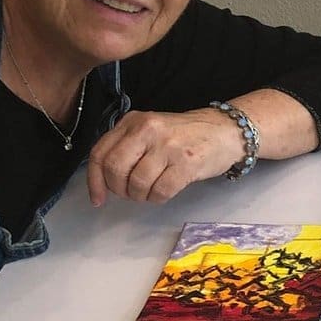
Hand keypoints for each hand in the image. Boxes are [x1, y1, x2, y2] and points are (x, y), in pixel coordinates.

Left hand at [87, 107, 242, 205]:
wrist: (226, 131)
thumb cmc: (186, 136)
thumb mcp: (151, 130)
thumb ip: (127, 146)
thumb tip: (105, 179)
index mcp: (133, 121)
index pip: (100, 153)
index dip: (95, 181)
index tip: (98, 198)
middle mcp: (147, 129)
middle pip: (115, 169)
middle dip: (119, 189)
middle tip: (130, 193)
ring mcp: (168, 146)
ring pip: (138, 183)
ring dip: (141, 196)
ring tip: (150, 192)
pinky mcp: (186, 163)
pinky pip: (160, 191)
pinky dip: (158, 198)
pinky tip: (163, 192)